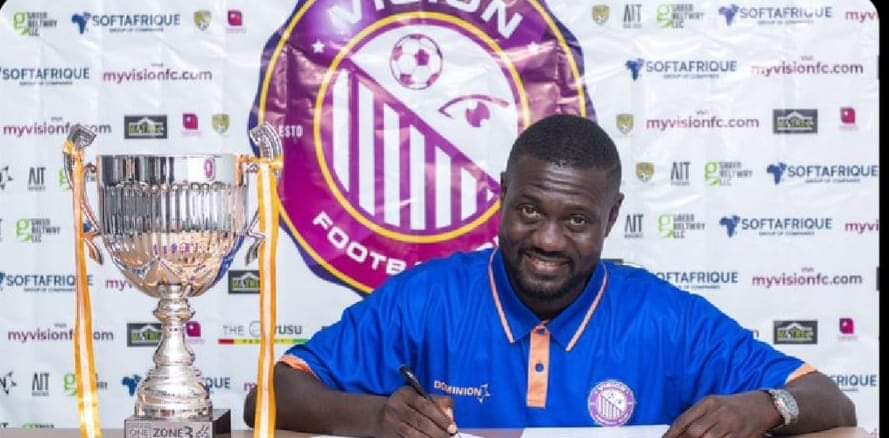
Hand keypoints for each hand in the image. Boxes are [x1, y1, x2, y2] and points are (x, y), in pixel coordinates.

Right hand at [374, 386, 456, 437]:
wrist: (378, 415)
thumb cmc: (406, 406)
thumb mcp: (418, 397)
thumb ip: (436, 402)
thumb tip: (450, 412)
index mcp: (405, 394)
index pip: (426, 406)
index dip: (440, 417)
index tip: (452, 427)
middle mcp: (395, 407)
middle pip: (420, 421)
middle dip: (437, 432)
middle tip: (449, 436)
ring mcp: (390, 422)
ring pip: (413, 434)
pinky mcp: (389, 435)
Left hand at [663, 391, 781, 437]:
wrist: (761, 406)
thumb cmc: (732, 406)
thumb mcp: (712, 404)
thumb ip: (695, 416)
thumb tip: (675, 432)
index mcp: (709, 402)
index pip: (685, 419)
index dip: (672, 432)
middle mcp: (719, 412)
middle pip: (695, 431)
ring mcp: (731, 425)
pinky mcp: (741, 436)